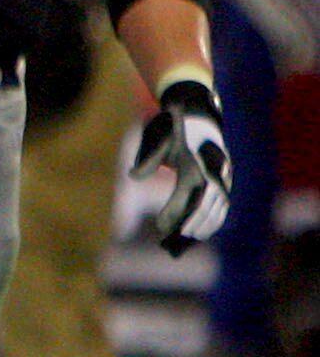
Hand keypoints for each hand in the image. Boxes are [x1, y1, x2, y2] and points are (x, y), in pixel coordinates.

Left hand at [130, 76, 232, 254]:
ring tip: (188, 241)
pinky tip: (202, 232)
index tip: (162, 226)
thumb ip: (148, 157)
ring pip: (219, 205)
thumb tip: (133, 176)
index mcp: (195, 161)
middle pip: (207, 202)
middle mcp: (213, 170)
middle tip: (176, 238)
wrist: (199, 116)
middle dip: (193, 222)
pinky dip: (215, 218)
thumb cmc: (174, 128)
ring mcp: (222, 175)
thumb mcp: (159, 137)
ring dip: (206, 224)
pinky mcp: (224, 180)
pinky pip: (222, 203)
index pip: (188, 191)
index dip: (175, 210)